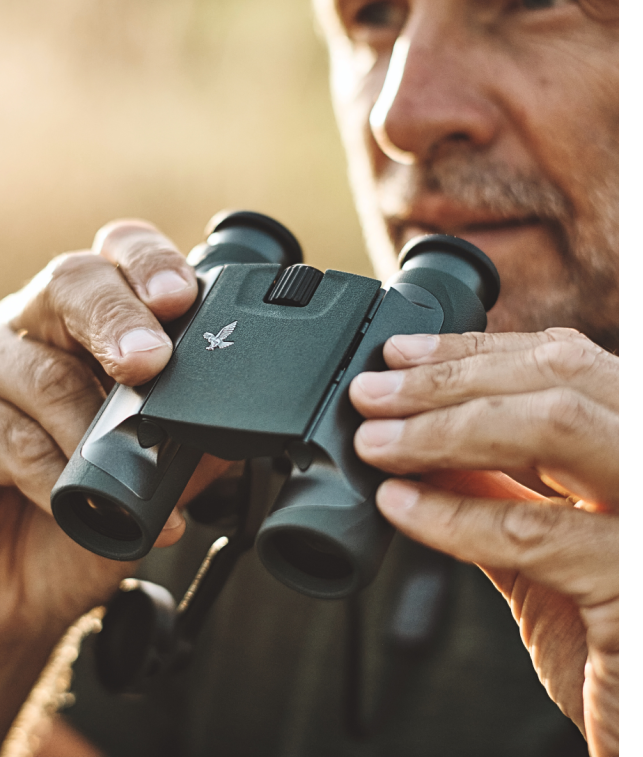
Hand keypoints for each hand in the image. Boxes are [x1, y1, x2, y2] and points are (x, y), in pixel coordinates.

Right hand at [0, 220, 229, 756]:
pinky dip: (50, 474)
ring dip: (91, 427)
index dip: (150, 264)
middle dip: (121, 318)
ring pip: (42, 370)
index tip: (183, 297)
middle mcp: (29, 331)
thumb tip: (239, 420)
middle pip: (73, 282)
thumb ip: (186, 440)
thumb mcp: (146, 483)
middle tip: (151, 362)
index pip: (115, 259)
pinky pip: (5, 433)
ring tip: (119, 474)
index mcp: (83, 329)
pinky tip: (67, 503)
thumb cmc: (67, 530)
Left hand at [349, 328, 617, 756]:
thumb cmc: (612, 637)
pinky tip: (399, 506)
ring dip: (443, 428)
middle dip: (448, 380)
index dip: (475, 350)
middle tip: (372, 394)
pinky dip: (450, 512)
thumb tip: (425, 436)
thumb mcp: (549, 544)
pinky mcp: (635, 580)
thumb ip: (498, 486)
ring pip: (551, 425)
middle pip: (558, 377)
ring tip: (375, 442)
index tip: (402, 357)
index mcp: (638, 444)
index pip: (565, 361)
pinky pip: (527, 528)